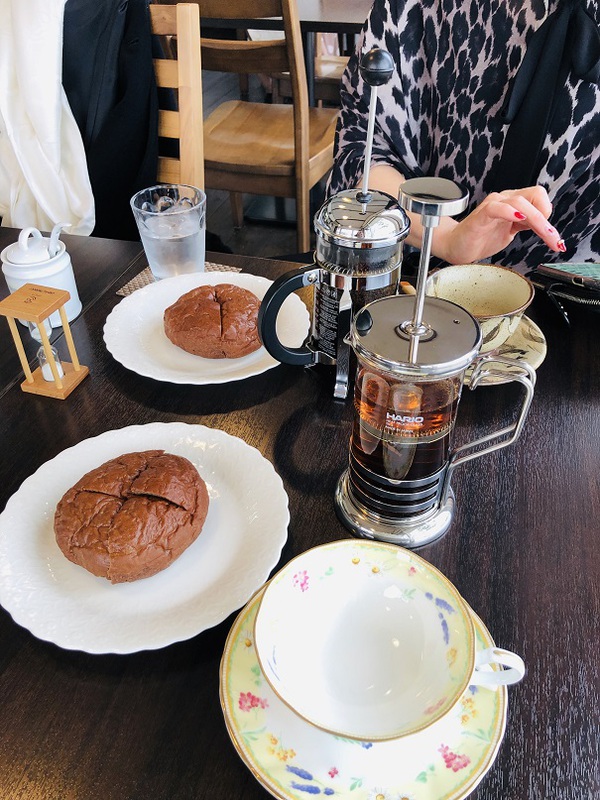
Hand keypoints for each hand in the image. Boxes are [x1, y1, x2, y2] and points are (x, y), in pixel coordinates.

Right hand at [438, 186, 564, 264]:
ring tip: (543, 235)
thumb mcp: (510, 232)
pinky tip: (518, 219)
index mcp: (512, 203)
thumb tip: (547, 227)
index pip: (538, 196)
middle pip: (533, 198)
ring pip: (520, 203)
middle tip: (554, 240)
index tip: (549, 234)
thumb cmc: (480, 239)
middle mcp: (504, 200)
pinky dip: (509, 212)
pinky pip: (496, 208)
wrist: (456, 247)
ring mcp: (492, 206)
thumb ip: (526, 225)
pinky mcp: (480, 216)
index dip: (547, 212)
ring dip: (536, 220)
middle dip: (547, 221)